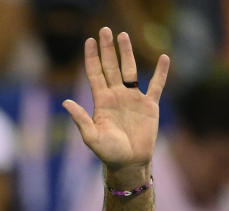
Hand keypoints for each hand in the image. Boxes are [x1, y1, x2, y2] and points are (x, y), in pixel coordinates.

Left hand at [62, 27, 169, 177]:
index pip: (94, 74)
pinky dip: (161, 72)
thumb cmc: (108, 153)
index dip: (92, 57)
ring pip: (130, 70)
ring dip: (127, 53)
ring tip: (124, 36)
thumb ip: (80, 118)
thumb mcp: (91, 136)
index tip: (89, 41)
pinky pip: (157, 85)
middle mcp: (116, 96)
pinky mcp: (150, 105)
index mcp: (101, 101)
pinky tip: (163, 58)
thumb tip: (65, 103)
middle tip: (105, 29)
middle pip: (111, 67)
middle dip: (108, 49)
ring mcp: (133, 99)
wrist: (129, 163)